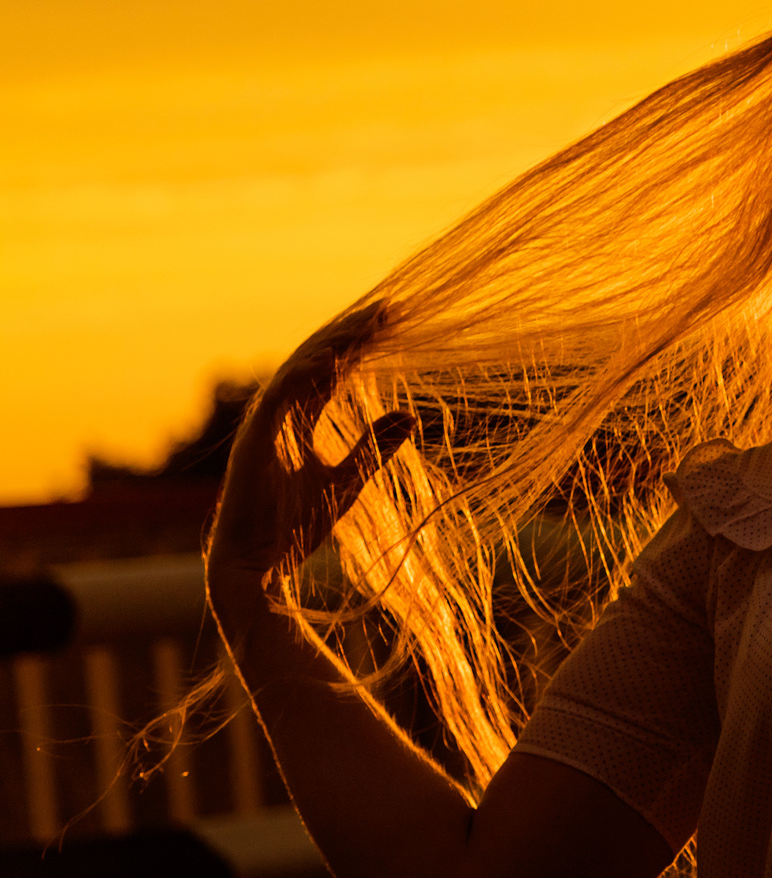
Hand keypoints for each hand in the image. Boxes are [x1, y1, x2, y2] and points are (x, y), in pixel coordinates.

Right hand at [207, 303, 415, 612]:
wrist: (256, 567)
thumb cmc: (296, 528)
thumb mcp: (350, 480)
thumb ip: (374, 446)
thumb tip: (411, 416)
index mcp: (297, 420)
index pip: (331, 370)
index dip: (359, 345)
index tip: (394, 322)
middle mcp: (277, 415)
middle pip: (317, 360)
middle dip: (352, 334)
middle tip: (391, 309)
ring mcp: (263, 425)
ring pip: (299, 369)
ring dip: (335, 345)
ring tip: (371, 324)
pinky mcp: (254, 440)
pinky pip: (281, 395)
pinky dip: (307, 374)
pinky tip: (337, 360)